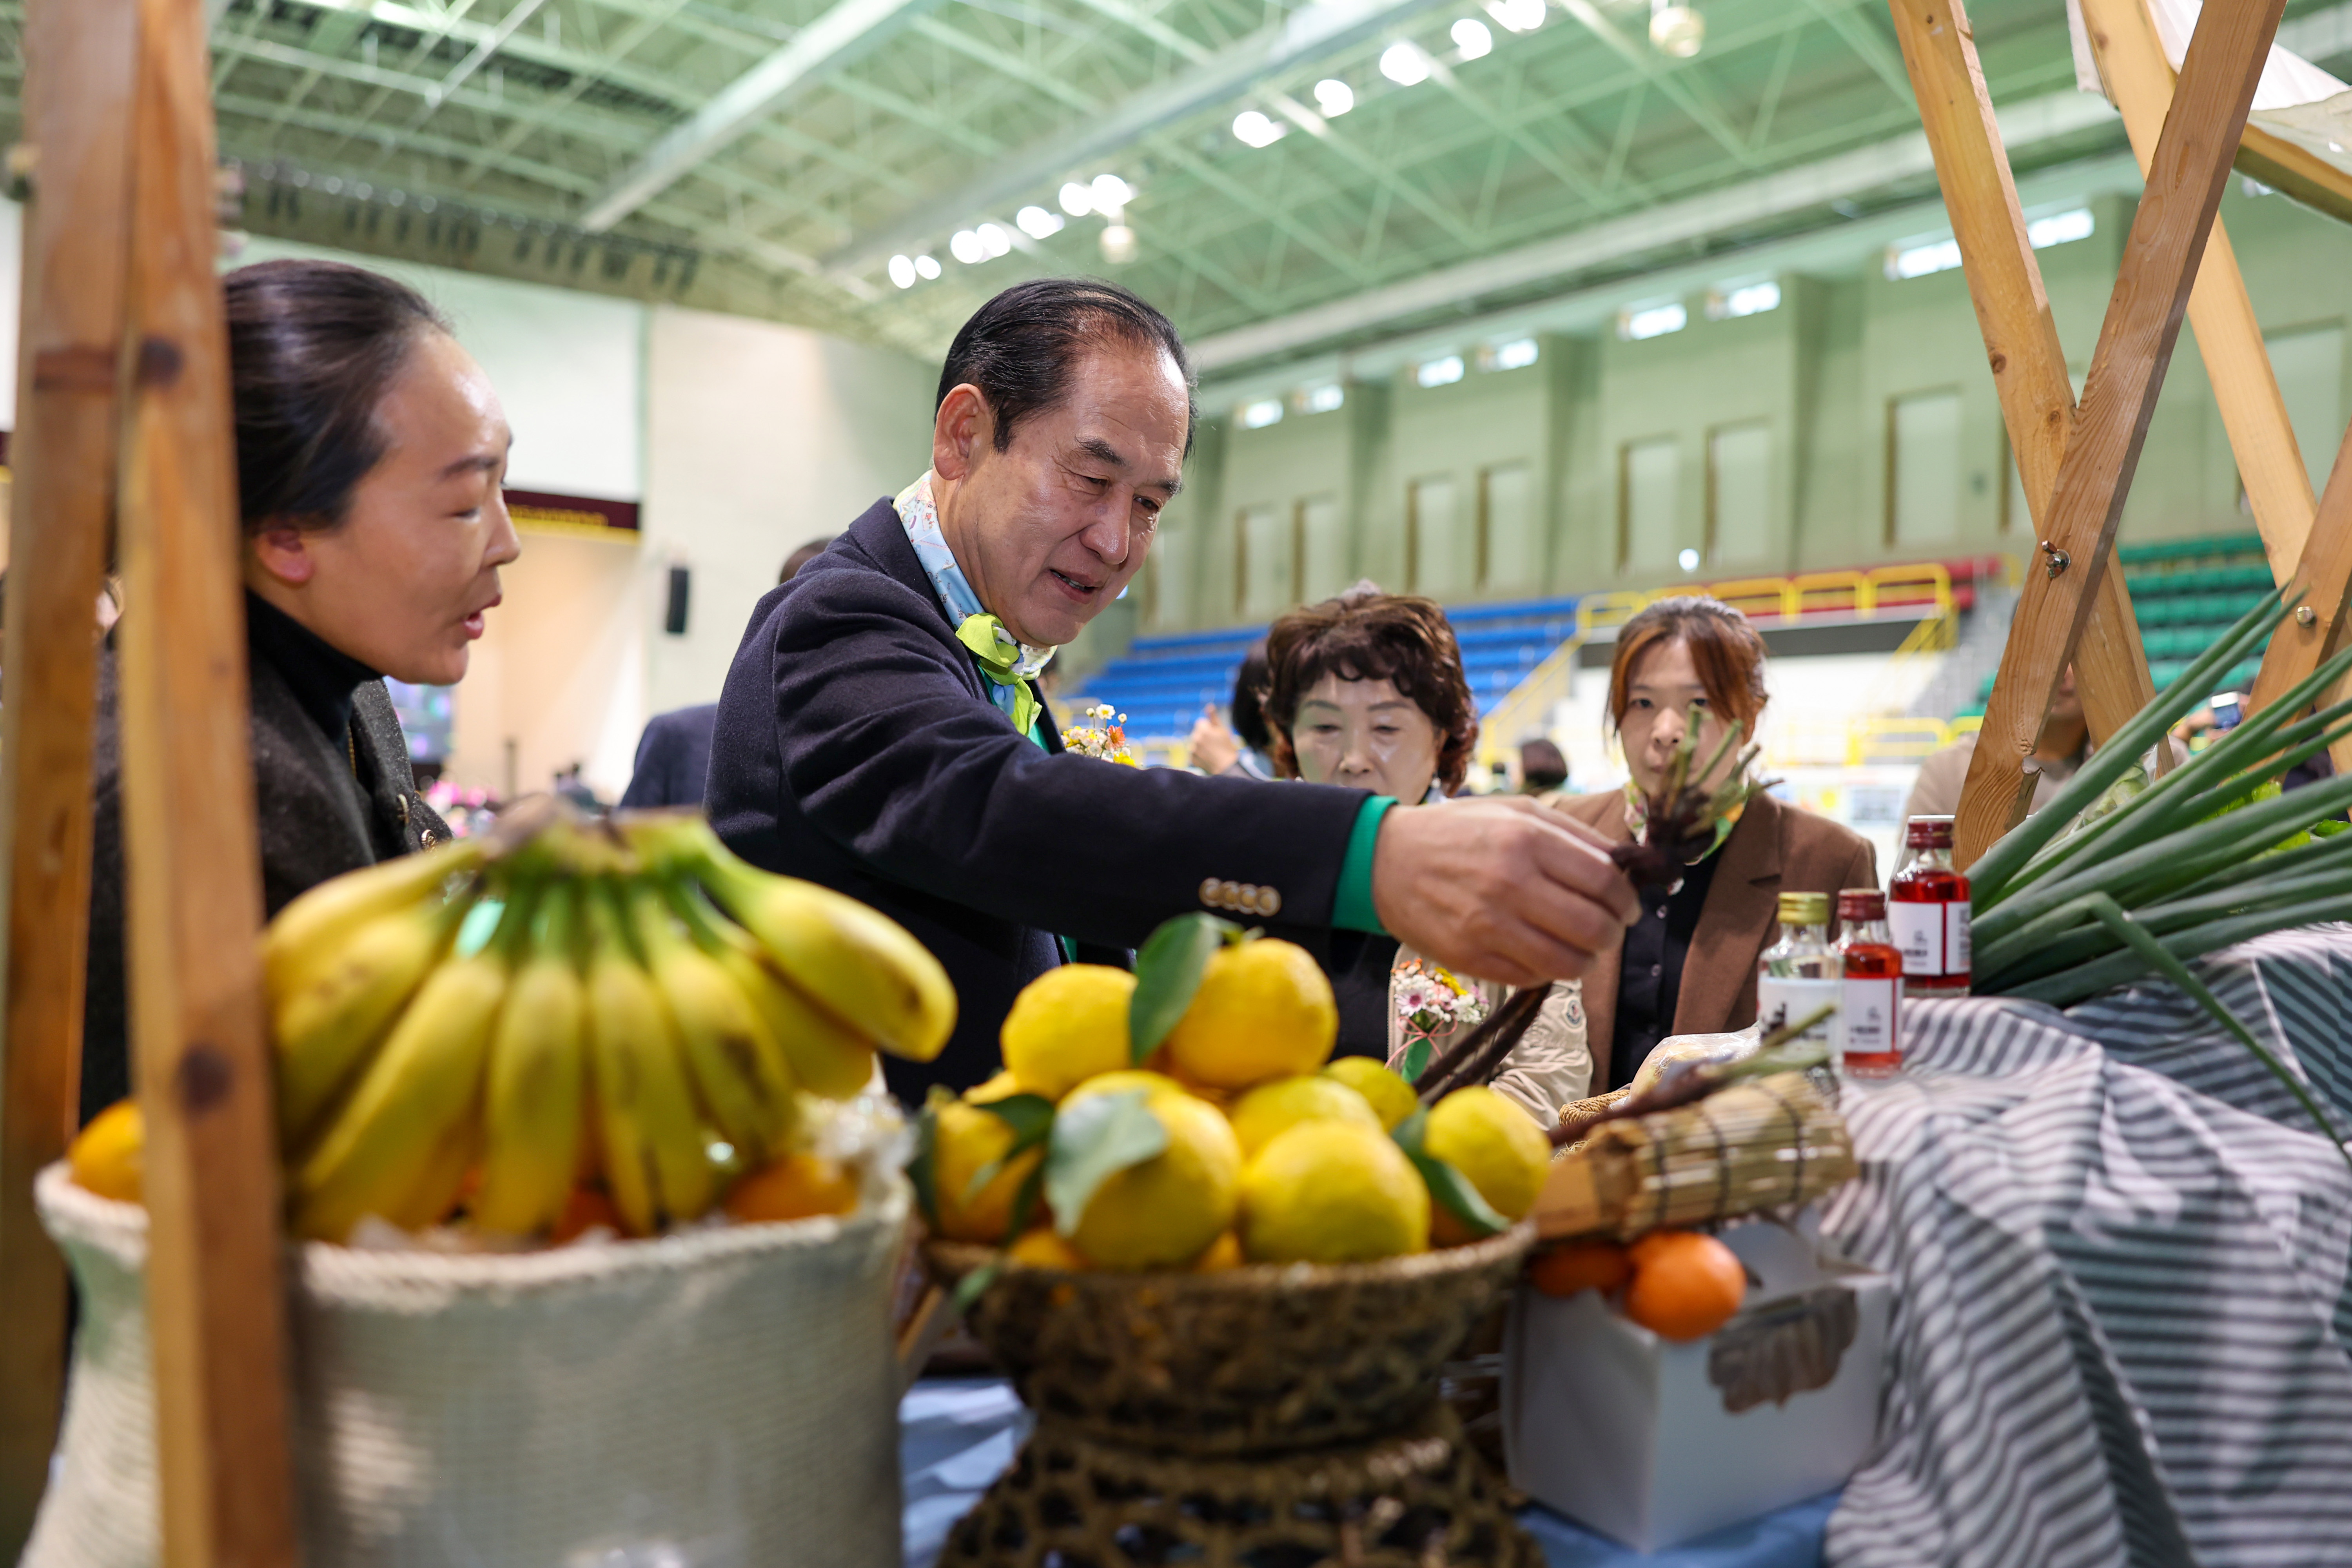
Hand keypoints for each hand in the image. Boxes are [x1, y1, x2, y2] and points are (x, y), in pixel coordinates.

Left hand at [1187, 708, 1240, 773]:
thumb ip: (1213, 717)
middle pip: (1197, 732)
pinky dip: (1199, 754)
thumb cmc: (1227, 746)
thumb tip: (1209, 706)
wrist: (1227, 766)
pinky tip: (1208, 756)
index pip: (1200, 723)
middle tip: (1214, 743)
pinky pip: (1193, 752)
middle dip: (1204, 735)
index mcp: (1202, 729)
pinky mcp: (1191, 758)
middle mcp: (1195, 738)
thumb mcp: (1222, 729)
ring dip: (1201, 744)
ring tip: (1211, 750)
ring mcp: (1192, 749)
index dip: (1209, 727)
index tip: (1215, 735)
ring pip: (1195, 742)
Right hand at [1370, 797, 1638, 988]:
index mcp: (1526, 839)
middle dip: (1612, 933)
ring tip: (1578, 946)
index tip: (1627, 905)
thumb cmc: (1459, 831)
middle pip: (1595, 928)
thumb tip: (1629, 865)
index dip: (1628, 899)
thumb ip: (1576, 835)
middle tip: (1606, 928)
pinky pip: (1531, 978)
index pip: (1606, 882)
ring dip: (1585, 959)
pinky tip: (1539, 950)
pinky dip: (1546, 970)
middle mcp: (1509, 883)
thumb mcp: (1518, 811)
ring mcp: (1488, 925)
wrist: (1386, 860)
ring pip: (1568, 963)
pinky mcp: (1469, 957)